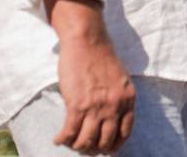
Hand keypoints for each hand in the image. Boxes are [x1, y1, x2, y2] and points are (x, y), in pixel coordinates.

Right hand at [46, 0, 135, 154]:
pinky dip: (63, 139)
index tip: (105, 148)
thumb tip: (110, 117)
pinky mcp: (76, 105)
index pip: (124, 134)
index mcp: (128, 99)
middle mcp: (115, 106)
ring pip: (87, 141)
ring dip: (77, 146)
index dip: (113, 145)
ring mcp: (96, 107)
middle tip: (85, 147)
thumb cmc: (101, 55)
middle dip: (94, 148)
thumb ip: (119, 97)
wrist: (87, 40)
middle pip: (105, 142)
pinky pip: (70, 132)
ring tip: (71, 143)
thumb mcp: (120, 78)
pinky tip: (58, 139)